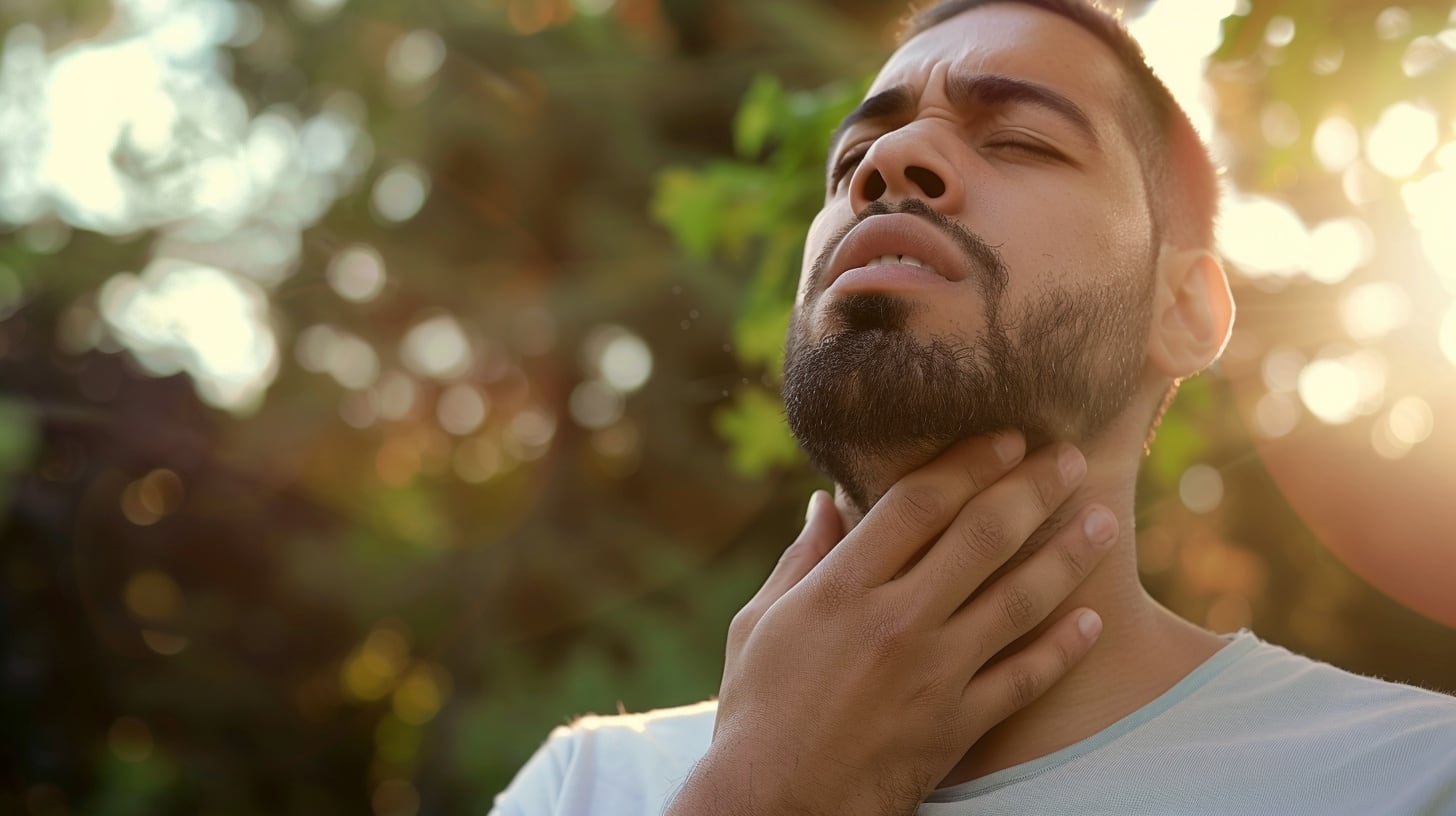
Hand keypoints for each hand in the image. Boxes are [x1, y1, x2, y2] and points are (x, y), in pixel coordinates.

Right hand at [668, 432, 1116, 815]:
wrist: (773, 808)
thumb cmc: (756, 712)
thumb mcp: (758, 624)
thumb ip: (801, 560)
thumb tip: (824, 503)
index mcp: (841, 589)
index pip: (920, 502)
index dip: (970, 462)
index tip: (1007, 437)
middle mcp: (895, 622)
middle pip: (982, 536)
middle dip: (1034, 489)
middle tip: (1071, 459)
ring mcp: (933, 675)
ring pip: (1018, 600)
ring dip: (1067, 556)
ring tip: (1102, 523)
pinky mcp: (956, 726)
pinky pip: (1024, 678)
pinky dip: (1062, 647)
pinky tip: (1090, 618)